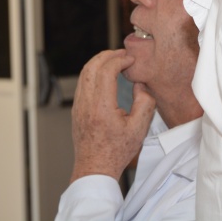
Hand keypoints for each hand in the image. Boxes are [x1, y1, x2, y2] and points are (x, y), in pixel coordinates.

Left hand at [69, 49, 155, 182]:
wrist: (95, 167)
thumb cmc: (117, 151)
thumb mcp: (139, 129)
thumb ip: (145, 103)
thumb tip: (140, 84)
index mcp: (102, 106)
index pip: (106, 71)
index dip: (119, 59)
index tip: (130, 59)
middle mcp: (86, 103)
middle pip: (91, 67)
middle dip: (107, 55)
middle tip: (122, 53)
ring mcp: (78, 105)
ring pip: (84, 73)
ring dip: (98, 62)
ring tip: (114, 60)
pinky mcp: (76, 109)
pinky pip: (81, 83)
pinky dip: (92, 72)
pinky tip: (104, 75)